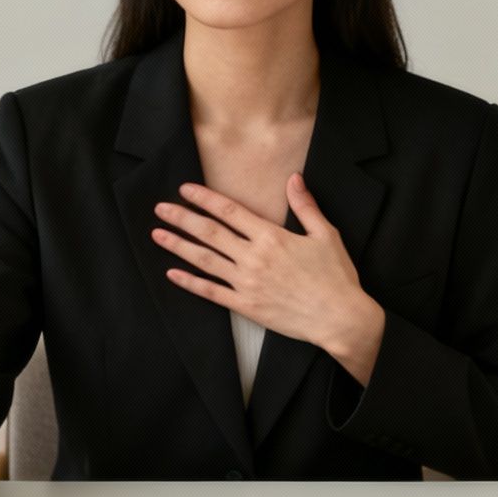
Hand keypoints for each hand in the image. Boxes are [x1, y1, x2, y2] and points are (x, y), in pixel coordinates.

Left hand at [152, 174, 380, 363]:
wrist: (340, 318)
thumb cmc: (336, 276)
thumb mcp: (325, 235)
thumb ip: (305, 206)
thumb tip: (294, 178)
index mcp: (271, 236)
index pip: (229, 211)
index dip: (204, 198)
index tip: (184, 190)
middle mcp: (254, 257)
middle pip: (209, 232)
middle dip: (182, 218)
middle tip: (160, 209)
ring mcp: (247, 283)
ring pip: (204, 260)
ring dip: (179, 246)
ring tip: (158, 234)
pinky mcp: (246, 306)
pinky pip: (211, 292)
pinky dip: (190, 283)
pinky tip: (172, 273)